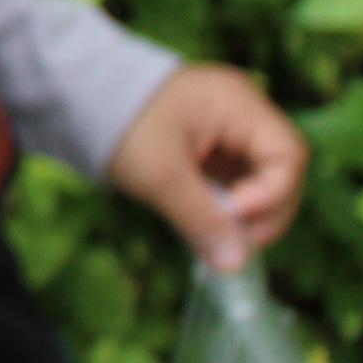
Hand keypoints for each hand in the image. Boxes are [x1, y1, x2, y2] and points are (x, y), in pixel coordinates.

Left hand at [109, 64, 307, 272]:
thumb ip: (200, 219)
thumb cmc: (119, 124)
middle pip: (280, 171)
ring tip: (215, 237)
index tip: (235, 216)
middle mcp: (242, 114)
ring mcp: (226, 131)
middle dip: (263, 212)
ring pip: (257, 182)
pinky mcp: (208, 148)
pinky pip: (231, 182)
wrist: (74, 96)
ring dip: (243, 215)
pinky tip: (204, 224)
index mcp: (239, 104)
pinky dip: (223, 207)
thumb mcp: (160, 174)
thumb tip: (236, 266)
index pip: (288, 154)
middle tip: (232, 243)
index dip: (273, 194)